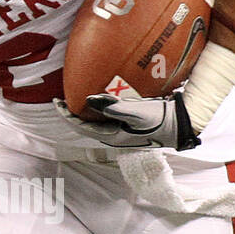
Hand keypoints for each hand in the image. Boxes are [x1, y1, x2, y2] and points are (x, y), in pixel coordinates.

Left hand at [54, 89, 200, 151]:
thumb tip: (89, 100)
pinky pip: (105, 118)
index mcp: (111, 136)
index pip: (80, 126)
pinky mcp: (125, 126)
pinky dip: (97, 109)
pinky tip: (97, 98)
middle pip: (84, 125)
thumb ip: (112, 106)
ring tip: (75, 96)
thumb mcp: (135, 112)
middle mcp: (112, 136)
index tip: (57, 102)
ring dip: (83, 111)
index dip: (66, 115)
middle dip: (72, 113)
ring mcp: (119, 132)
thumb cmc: (157, 119)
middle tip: (62, 97)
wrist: (177, 125)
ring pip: (94, 122)